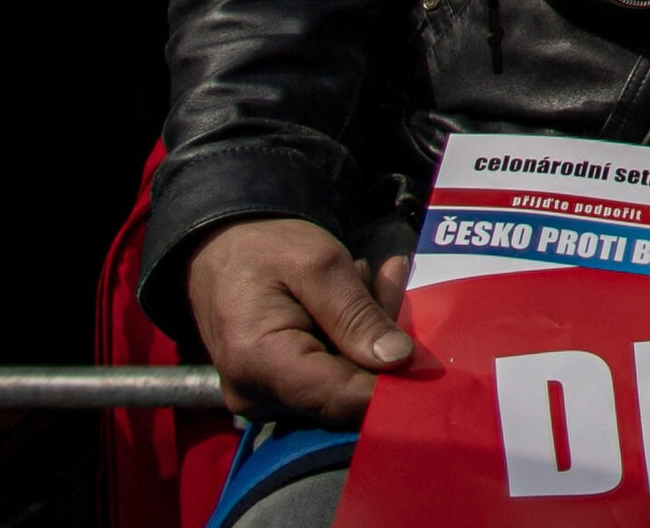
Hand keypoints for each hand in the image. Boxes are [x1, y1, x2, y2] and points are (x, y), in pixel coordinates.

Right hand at [187, 218, 416, 428]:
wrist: (218, 250)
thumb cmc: (264, 249)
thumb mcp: (319, 264)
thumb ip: (356, 313)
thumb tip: (398, 360)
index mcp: (261, 365)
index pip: (343, 400)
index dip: (394, 386)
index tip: (431, 355)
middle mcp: (258, 397)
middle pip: (350, 390)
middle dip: (382, 340)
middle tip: (388, 277)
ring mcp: (266, 400)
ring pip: (347, 381)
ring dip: (369, 332)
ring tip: (366, 275)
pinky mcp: (278, 393)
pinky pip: (332, 375)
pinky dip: (352, 338)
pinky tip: (355, 293)